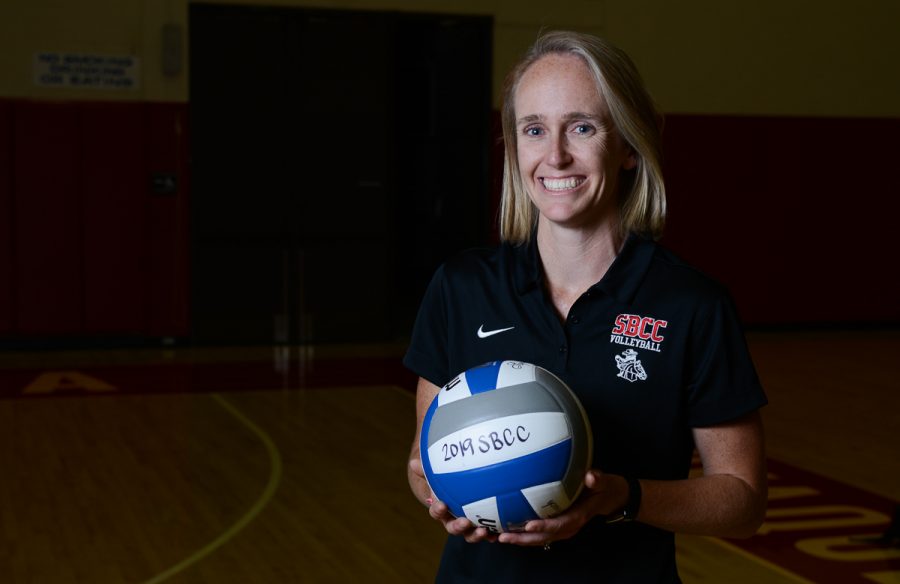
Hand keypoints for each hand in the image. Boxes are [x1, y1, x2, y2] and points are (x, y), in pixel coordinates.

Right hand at [408, 456, 497, 542]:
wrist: (460, 494)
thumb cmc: (448, 484)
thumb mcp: (439, 476)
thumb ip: (428, 470)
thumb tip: (412, 462)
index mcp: (441, 510)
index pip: (436, 511)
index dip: (438, 510)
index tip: (442, 504)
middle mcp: (453, 521)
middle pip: (453, 528)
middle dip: (458, 527)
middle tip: (465, 521)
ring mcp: (468, 527)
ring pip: (470, 535)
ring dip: (476, 535)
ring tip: (485, 531)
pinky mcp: (482, 528)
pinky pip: (487, 533)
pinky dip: (493, 534)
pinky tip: (501, 532)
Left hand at [498, 470, 626, 546]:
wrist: (608, 498)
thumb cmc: (604, 488)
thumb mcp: (604, 482)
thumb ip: (598, 479)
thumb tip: (591, 477)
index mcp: (578, 516)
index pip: (560, 524)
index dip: (545, 526)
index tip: (529, 524)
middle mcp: (568, 526)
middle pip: (544, 537)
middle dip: (524, 538)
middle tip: (503, 536)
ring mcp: (561, 528)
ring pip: (539, 538)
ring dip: (520, 539)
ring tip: (499, 537)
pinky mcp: (556, 526)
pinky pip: (538, 533)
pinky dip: (523, 533)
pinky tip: (506, 529)